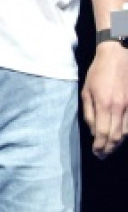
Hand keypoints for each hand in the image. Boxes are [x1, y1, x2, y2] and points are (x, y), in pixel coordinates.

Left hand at [84, 41, 127, 158]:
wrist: (118, 57)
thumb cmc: (98, 72)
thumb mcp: (86, 90)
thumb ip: (89, 112)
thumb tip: (92, 130)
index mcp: (104, 104)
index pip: (103, 133)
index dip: (100, 146)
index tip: (96, 152)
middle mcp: (119, 108)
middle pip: (116, 136)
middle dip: (108, 148)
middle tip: (102, 155)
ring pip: (126, 133)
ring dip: (118, 143)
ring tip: (109, 148)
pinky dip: (125, 133)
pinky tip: (119, 136)